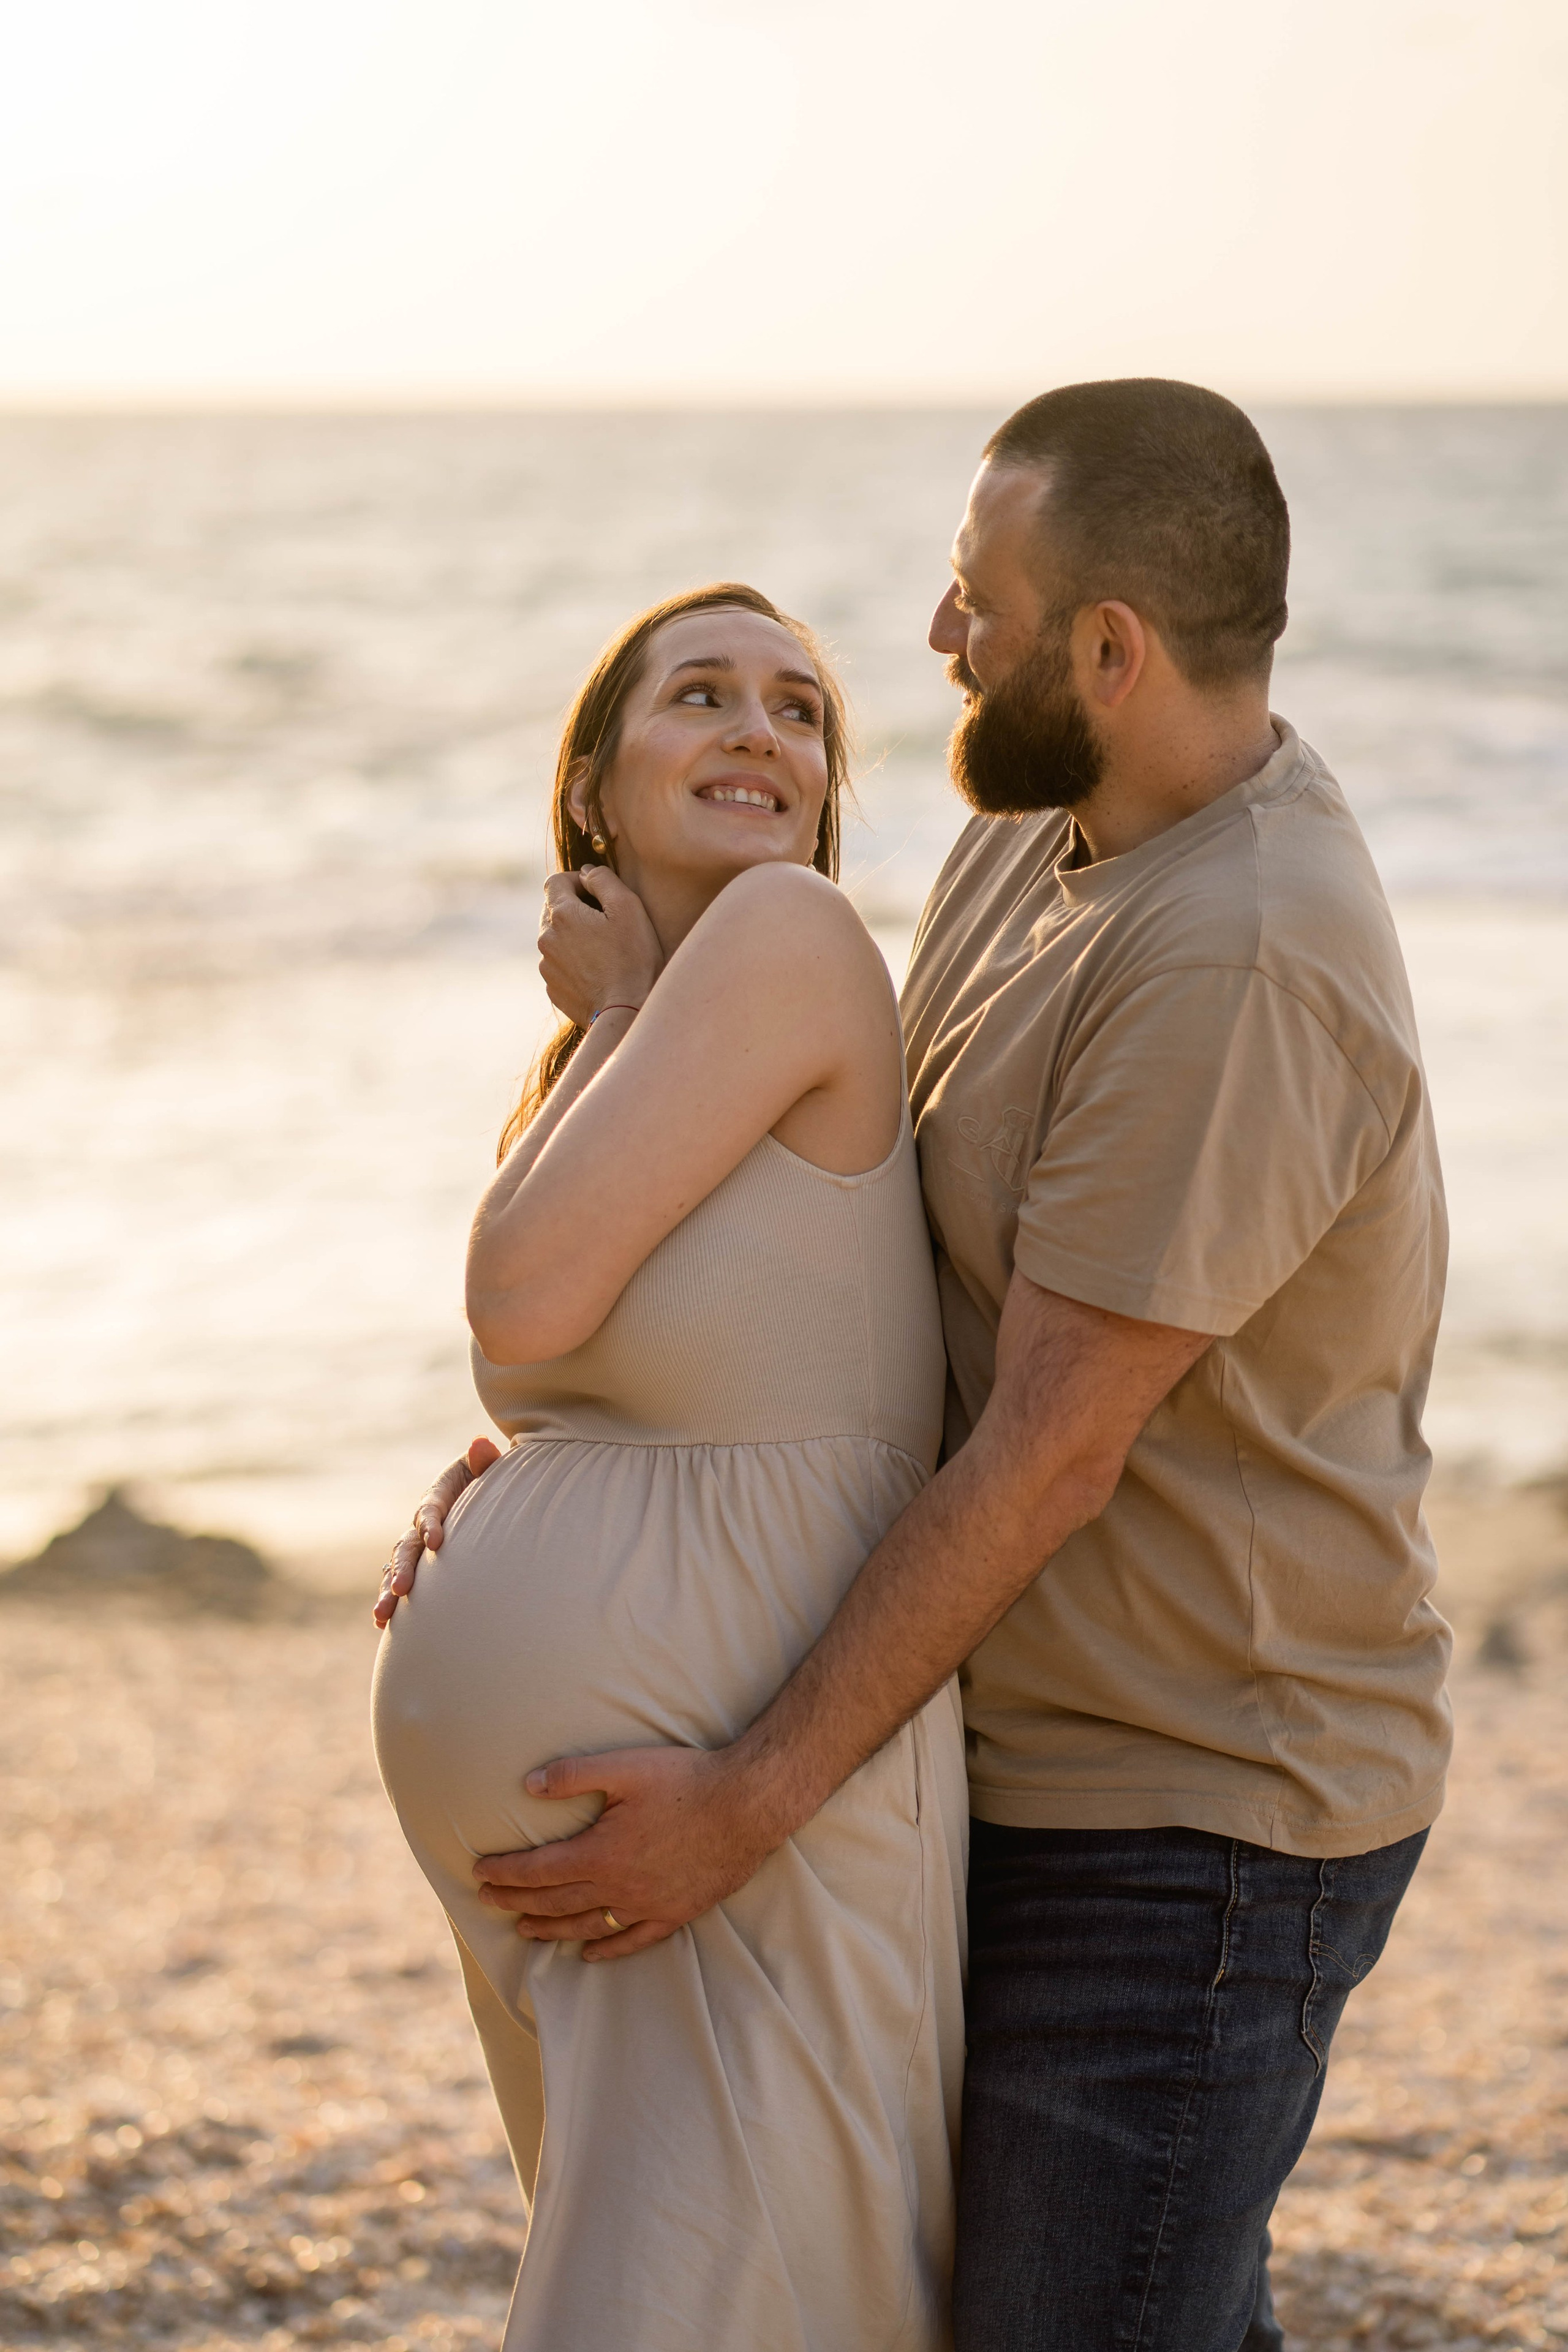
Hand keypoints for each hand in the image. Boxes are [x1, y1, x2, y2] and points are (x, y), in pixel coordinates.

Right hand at [373, 1437, 501, 1625]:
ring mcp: (418, 1547)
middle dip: (402, 1568)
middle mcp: (422, 1523)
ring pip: (397, 1569)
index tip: (436, 1542)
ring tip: (383, 1617)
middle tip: (401, 1590)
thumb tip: (481, 1446)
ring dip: (388, 1592)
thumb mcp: (487, 1467)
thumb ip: (485, 1459)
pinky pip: (401, 1584)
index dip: (431, 1523)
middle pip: (406, 1546)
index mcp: (439, 1496)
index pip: (431, 1510)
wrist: (486, 1494)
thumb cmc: (490, 1479)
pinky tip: (383, 1626)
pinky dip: (392, 1603)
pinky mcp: (421, 1566)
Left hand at [473, 1742, 788, 1960]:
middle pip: (554, 1903)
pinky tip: (589, 1954)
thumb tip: (526, 1785)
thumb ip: (573, 1775)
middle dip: (515, 1902)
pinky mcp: (674, 1913)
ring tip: (524, 1930)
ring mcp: (647, 1905)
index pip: (538, 1870)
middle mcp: (618, 1887)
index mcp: (601, 1852)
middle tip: (487, 1902)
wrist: (748, 1805)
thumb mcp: (625, 1766)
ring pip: (587, 1926)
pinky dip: (606, 1950)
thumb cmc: (687, 1780)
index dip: (505, 1873)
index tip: (479, 1874)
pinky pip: (632, 1941)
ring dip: (550, 1929)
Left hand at [538, 866, 663, 1029]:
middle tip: (605, 922)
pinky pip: (559, 964)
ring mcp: (547, 966)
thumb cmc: (632, 958)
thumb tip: (587, 872)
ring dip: (573, 936)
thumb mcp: (628, 908)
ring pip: (555, 938)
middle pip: (553, 910)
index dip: (577, 880)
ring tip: (603, 949)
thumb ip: (604, 880)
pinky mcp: (552, 988)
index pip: (555, 881)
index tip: (598, 893)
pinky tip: (597, 970)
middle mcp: (546, 938)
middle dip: (575, 908)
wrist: (625, 1012)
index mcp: (561, 914)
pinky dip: (573, 961)